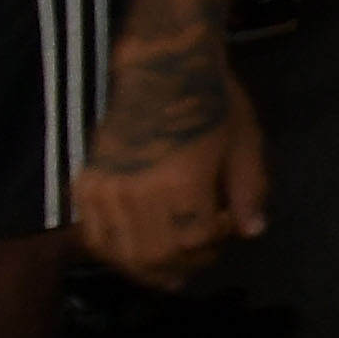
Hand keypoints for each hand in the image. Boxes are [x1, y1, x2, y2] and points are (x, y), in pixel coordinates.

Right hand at [77, 66, 266, 288]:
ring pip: (121, 254)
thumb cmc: (212, 103)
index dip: (214, 245)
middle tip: (201, 254)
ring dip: (148, 267)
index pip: (194, 241)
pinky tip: (135, 251)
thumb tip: (253, 232)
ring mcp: (105, 192)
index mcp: (181, 183)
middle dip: (184, 263)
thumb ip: (248, 191)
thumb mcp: (245, 143)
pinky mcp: (85, 186)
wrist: (161, 70)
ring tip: (170, 267)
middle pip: (155, 255)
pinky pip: (93, 237)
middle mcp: (137, 194)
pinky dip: (115, 252)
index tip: (226, 230)